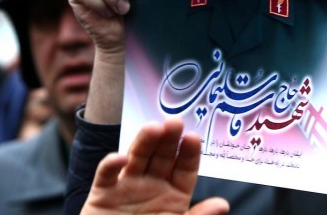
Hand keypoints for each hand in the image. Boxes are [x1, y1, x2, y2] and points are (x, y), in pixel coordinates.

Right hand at [82, 118, 228, 214]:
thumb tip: (223, 204)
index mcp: (174, 192)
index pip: (185, 167)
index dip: (189, 152)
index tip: (193, 137)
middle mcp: (152, 184)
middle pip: (162, 157)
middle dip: (169, 139)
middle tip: (175, 122)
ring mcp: (128, 186)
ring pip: (137, 157)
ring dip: (144, 142)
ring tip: (153, 128)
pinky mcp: (103, 193)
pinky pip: (107, 176)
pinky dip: (111, 165)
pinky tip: (121, 158)